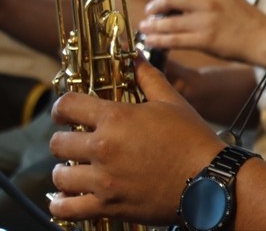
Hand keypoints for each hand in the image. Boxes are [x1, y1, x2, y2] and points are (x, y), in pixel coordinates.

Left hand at [49, 57, 222, 224]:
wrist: (207, 180)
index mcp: (117, 118)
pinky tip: (65, 199)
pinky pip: (67, 209)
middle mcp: (104, 147)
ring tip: (74, 171)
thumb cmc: (191, 138)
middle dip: (63, 140)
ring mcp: (104, 180)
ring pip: (60, 177)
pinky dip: (62, 205)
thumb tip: (135, 56)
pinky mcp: (108, 205)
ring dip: (64, 172)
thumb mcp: (171, 101)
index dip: (60, 107)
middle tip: (74, 143)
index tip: (63, 113)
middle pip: (58, 143)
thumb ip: (148, 77)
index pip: (67, 105)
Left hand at [140, 0, 265, 63]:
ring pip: (167, 22)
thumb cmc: (246, 18)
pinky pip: (173, 40)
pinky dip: (158, 40)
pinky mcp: (204, 40)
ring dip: (151, 25)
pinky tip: (150, 41)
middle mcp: (207, 2)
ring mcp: (204, 22)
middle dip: (153, 6)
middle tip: (149, 10)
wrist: (262, 38)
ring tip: (145, 27)